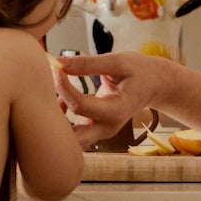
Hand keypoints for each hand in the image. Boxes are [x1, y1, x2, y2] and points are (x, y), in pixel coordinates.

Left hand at [52, 51, 169, 143]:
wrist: (155, 85)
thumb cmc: (140, 71)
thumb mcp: (117, 61)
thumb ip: (87, 64)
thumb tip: (58, 63)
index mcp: (116, 111)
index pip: (80, 106)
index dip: (63, 86)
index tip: (56, 68)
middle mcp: (107, 128)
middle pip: (71, 138)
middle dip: (53, 119)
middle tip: (46, 92)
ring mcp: (99, 132)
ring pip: (69, 140)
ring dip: (55, 121)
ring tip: (54, 93)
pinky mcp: (93, 130)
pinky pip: (71, 133)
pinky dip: (61, 119)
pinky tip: (63, 99)